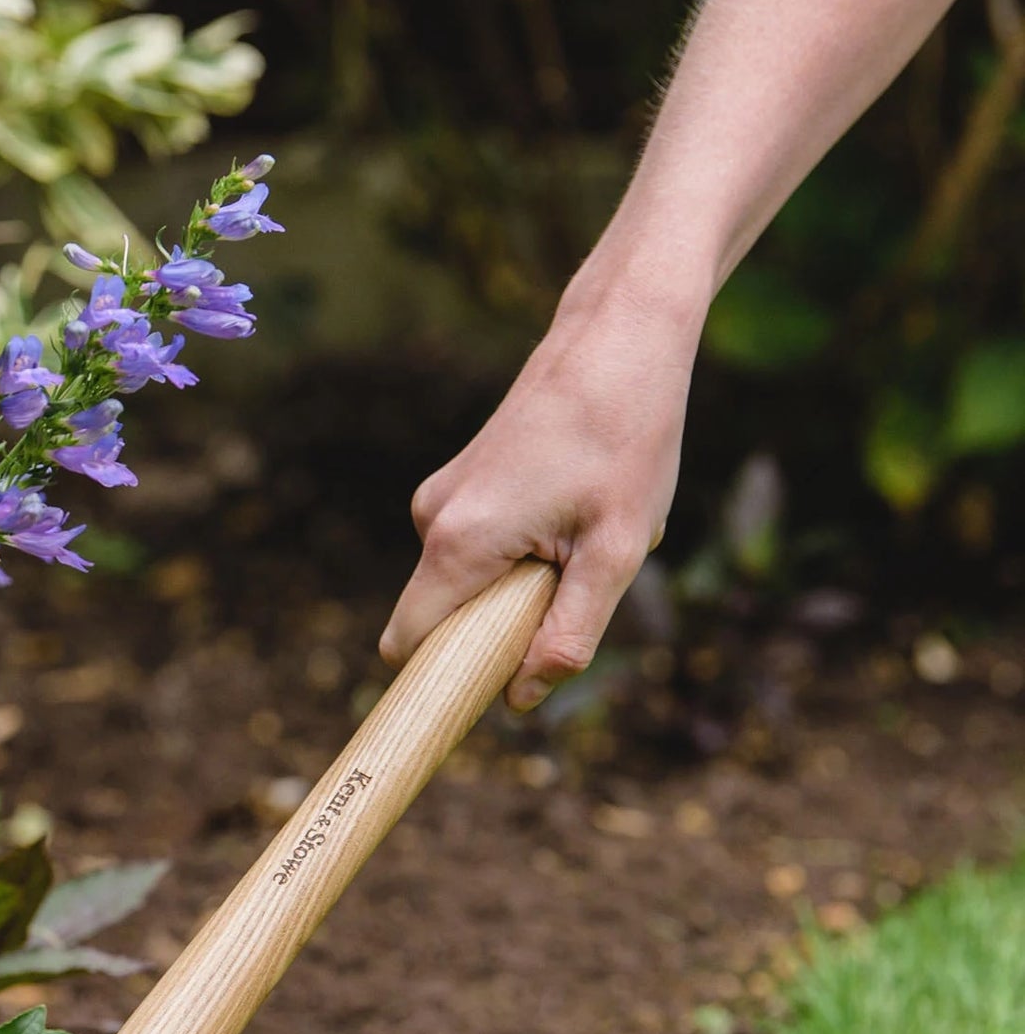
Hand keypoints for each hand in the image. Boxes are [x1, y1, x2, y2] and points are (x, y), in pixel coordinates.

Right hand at [379, 270, 703, 711]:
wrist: (620, 332)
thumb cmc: (627, 436)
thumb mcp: (615, 552)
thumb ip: (569, 634)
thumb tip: (522, 700)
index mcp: (458, 543)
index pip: (407, 648)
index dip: (435, 684)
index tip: (478, 697)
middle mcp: (431, 520)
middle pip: (437, 621)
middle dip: (492, 632)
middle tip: (567, 595)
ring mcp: (440, 498)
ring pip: (459, 584)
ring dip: (513, 587)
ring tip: (578, 536)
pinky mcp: (457, 483)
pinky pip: (471, 551)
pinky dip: (513, 556)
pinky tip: (568, 512)